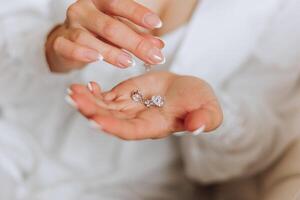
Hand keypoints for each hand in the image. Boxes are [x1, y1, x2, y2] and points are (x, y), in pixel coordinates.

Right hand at [46, 0, 164, 72]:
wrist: (66, 42)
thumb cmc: (97, 34)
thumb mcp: (120, 33)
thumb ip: (137, 37)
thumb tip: (159, 46)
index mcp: (100, 2)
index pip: (120, 3)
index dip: (139, 13)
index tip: (157, 24)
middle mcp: (84, 9)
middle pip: (111, 25)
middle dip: (135, 43)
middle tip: (155, 57)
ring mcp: (70, 25)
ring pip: (90, 38)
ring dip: (111, 52)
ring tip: (129, 62)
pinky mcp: (60, 42)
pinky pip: (69, 48)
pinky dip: (82, 53)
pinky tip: (96, 59)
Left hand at [67, 72, 222, 139]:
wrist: (190, 93)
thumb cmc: (200, 103)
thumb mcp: (208, 111)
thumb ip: (204, 119)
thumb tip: (198, 126)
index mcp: (155, 126)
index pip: (131, 130)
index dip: (114, 126)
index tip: (95, 120)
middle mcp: (138, 120)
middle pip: (111, 119)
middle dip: (92, 110)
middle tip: (75, 99)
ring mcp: (130, 108)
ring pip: (104, 108)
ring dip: (87, 101)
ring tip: (72, 92)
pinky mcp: (127, 95)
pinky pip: (107, 97)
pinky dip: (95, 93)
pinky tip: (85, 85)